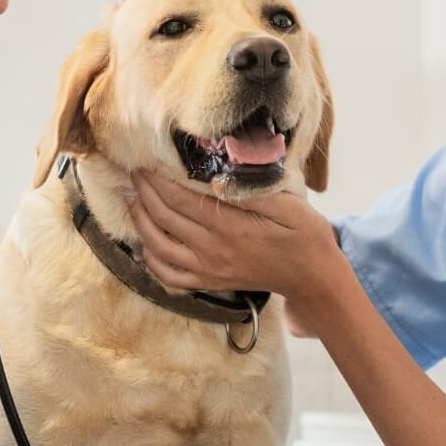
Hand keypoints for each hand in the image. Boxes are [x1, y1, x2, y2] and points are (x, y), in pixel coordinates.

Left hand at [128, 172, 344, 304]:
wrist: (313, 277)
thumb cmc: (305, 235)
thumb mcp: (289, 205)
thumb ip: (252, 192)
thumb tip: (219, 176)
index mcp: (231, 227)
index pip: (181, 200)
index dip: (158, 180)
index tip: (145, 162)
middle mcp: (214, 251)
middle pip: (164, 219)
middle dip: (144, 193)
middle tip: (134, 172)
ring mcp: (209, 270)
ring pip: (158, 247)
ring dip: (140, 222)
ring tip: (132, 199)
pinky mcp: (209, 283)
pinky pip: (168, 276)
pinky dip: (150, 259)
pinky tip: (144, 241)